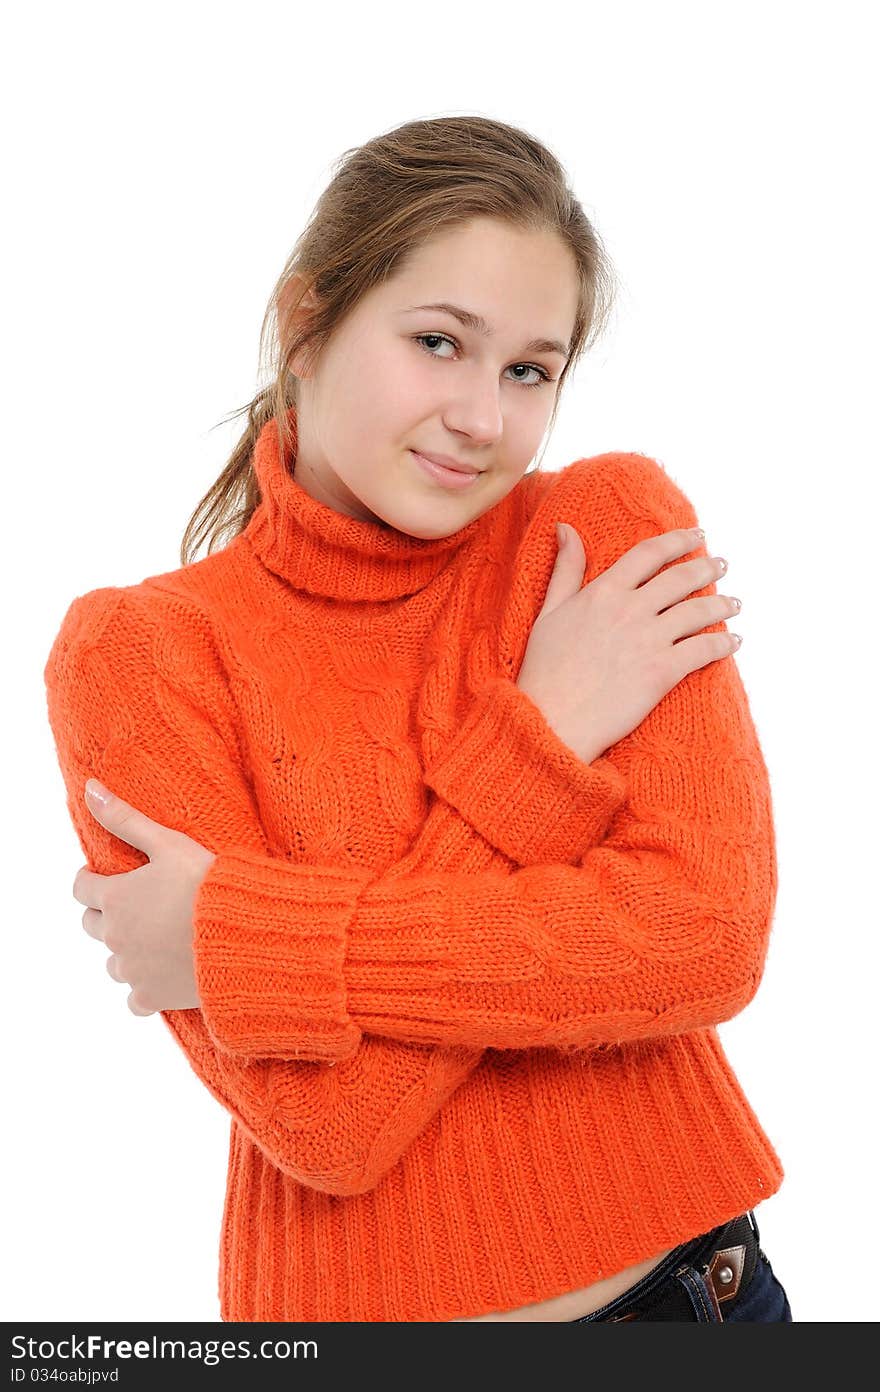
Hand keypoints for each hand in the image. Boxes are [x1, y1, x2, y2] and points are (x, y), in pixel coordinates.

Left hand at [73, 780, 217, 1016]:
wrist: (244, 936)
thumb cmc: (208, 885)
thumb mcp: (168, 843)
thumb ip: (125, 819)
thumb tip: (89, 788)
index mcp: (115, 897)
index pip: (81, 887)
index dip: (92, 879)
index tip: (111, 875)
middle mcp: (115, 937)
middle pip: (91, 925)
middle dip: (106, 913)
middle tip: (138, 905)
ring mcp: (132, 970)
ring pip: (112, 962)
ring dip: (126, 950)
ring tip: (156, 938)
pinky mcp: (152, 996)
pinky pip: (134, 999)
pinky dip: (143, 988)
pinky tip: (163, 974)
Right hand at [516, 525, 741, 762]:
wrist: (551, 720)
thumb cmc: (544, 670)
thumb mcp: (549, 612)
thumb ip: (566, 568)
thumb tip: (566, 528)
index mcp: (603, 592)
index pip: (649, 553)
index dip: (677, 540)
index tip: (695, 535)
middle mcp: (630, 610)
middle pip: (681, 578)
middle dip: (707, 567)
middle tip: (722, 563)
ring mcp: (649, 640)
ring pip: (699, 611)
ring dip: (722, 604)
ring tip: (735, 602)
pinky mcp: (663, 672)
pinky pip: (704, 650)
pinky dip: (724, 643)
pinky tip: (734, 642)